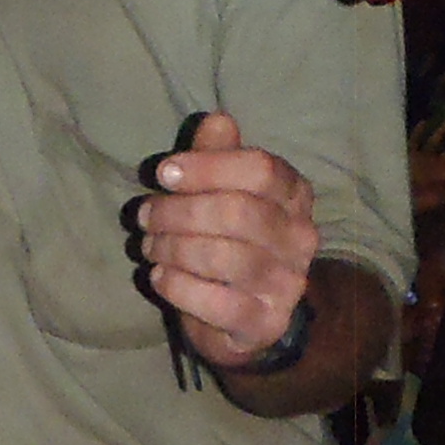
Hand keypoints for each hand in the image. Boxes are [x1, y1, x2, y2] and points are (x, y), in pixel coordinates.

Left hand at [130, 112, 320, 368]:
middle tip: (144, 215)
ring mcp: (288, 284)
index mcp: (294, 196)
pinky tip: (159, 276)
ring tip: (148, 246)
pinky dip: (179, 287)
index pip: (261, 169)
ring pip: (226, 258)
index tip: (162, 173)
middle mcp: (300, 238)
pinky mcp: (265, 323)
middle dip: (179, 211)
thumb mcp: (222, 191)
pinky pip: (219, 303)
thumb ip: (219, 155)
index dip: (207, 167)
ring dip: (174, 248)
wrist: (247, 317)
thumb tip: (216, 120)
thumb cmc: (228, 239)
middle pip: (239, 212)